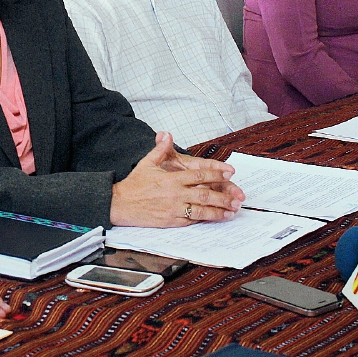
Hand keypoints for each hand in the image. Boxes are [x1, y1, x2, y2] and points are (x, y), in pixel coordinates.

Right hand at [109, 132, 245, 226]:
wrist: (120, 204)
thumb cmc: (134, 184)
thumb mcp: (147, 163)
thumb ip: (160, 150)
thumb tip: (166, 135)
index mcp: (172, 179)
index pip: (199, 174)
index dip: (216, 173)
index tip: (229, 173)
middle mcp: (176, 193)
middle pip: (205, 194)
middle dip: (224, 196)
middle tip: (237, 198)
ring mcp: (174, 208)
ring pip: (202, 210)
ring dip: (219, 211)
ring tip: (232, 212)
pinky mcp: (171, 221)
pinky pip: (191, 220)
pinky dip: (204, 219)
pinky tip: (215, 219)